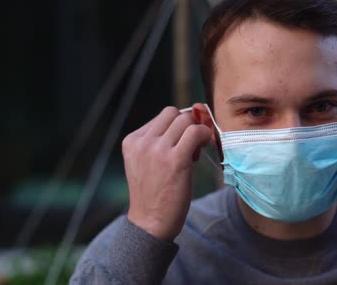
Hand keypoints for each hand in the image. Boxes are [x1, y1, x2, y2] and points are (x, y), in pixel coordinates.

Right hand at [122, 105, 211, 240]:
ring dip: (197, 130)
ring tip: (196, 150)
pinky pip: (196, 132)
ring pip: (185, 120)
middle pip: (173, 113)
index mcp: (132, 141)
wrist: (150, 222)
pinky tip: (204, 147)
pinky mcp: (175, 159)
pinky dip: (205, 135)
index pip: (162, 116)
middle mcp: (142, 142)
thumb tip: (191, 115)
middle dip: (187, 124)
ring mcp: (157, 150)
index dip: (178, 125)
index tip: (182, 142)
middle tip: (192, 145)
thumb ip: (159, 140)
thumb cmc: (154, 193)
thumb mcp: (145, 162)